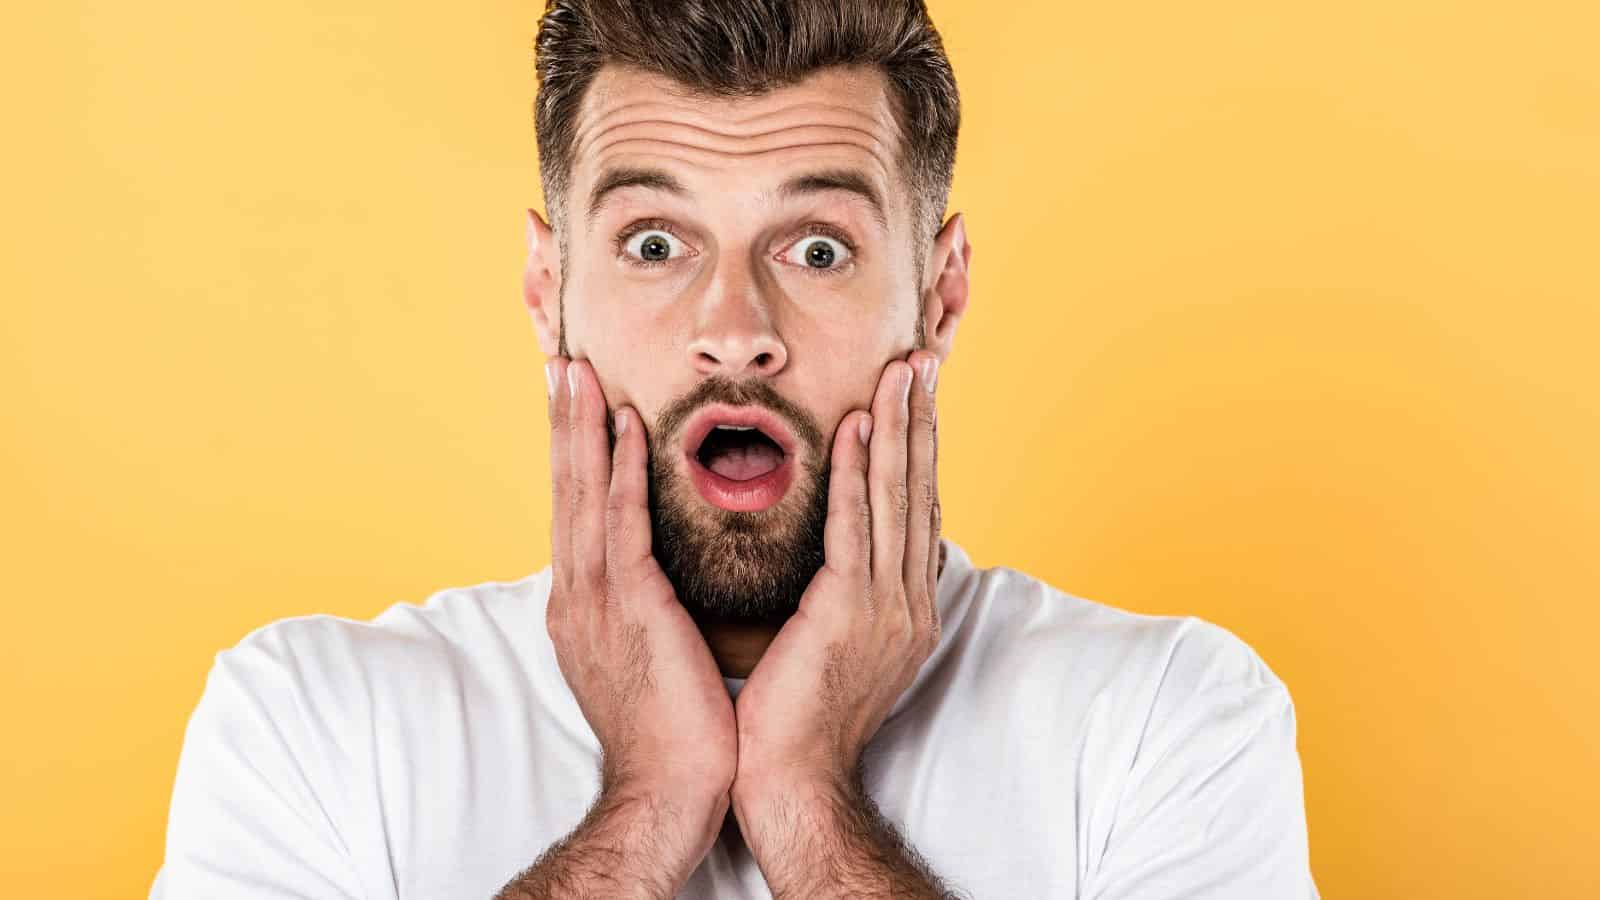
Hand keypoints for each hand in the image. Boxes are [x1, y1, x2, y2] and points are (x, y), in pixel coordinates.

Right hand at [543, 356, 737, 857]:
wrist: (670, 792)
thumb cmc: (674, 732)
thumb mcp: (647, 657)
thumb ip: (644, 609)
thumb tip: (658, 576)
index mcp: (582, 607)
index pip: (576, 513)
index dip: (574, 455)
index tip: (576, 404)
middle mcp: (577, 596)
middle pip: (566, 492)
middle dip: (563, 425)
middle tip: (561, 364)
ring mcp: (595, 601)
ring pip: (583, 496)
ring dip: (581, 429)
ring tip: (578, 372)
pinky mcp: (629, 608)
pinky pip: (622, 524)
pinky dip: (619, 471)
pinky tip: (624, 427)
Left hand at [730, 350, 941, 807]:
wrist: (790, 781)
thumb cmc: (797, 717)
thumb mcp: (835, 645)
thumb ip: (846, 593)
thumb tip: (842, 553)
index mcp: (907, 608)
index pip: (915, 511)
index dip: (917, 449)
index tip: (914, 396)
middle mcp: (910, 602)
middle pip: (918, 493)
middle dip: (920, 423)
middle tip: (920, 361)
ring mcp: (887, 608)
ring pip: (894, 499)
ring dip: (898, 429)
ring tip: (898, 372)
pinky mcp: (850, 614)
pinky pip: (854, 528)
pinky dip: (856, 473)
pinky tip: (856, 427)